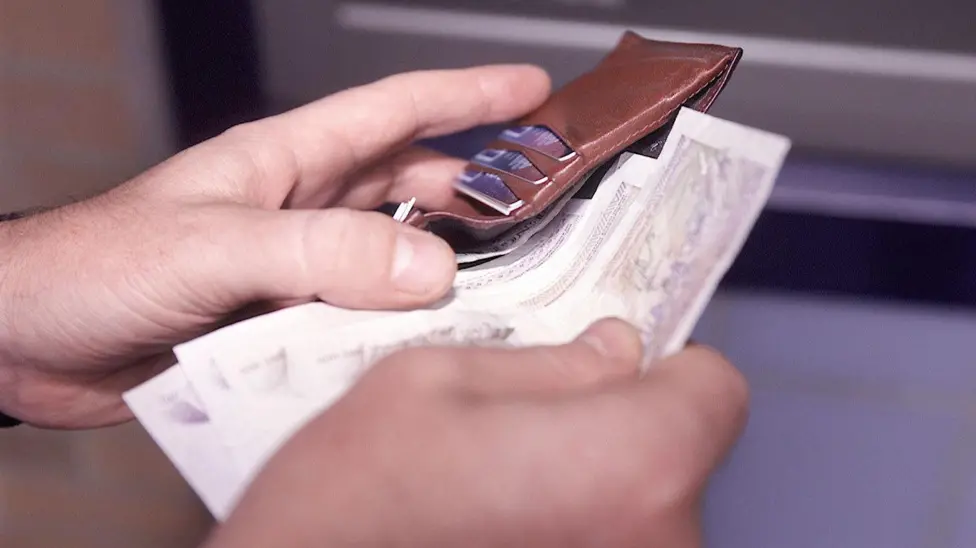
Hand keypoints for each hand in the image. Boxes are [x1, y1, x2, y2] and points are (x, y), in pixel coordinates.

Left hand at [0, 65, 551, 427]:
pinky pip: (361, 314)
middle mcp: (298, 209)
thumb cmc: (93, 266)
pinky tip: (425, 343)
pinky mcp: (281, 321)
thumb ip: (319, 253)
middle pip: (407, 181)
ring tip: (501, 278)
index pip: (393, 111)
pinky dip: (398, 325)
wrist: (27, 340)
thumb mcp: (214, 246)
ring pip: (391, 252)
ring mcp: (293, 267)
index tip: (530, 90)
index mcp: (284, 162)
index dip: (466, 96)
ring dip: (442, 261)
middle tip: (537, 200)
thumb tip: (425, 267)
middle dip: (475, 183)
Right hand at [204, 319, 748, 547]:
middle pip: (677, 454)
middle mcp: (659, 543)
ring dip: (592, 492)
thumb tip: (615, 352)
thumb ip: (544, 362)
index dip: (665, 367)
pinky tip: (502, 535)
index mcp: (630, 461)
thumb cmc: (345, 512)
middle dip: (618, 428)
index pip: (714, 391)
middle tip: (529, 431)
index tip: (617, 367)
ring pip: (643, 511)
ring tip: (500, 495)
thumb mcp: (428, 385)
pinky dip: (573, 535)